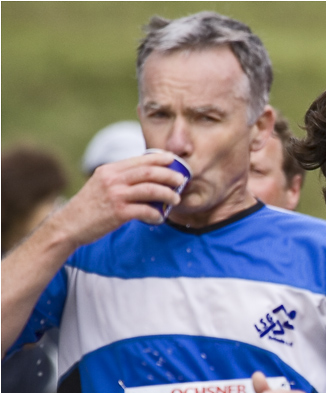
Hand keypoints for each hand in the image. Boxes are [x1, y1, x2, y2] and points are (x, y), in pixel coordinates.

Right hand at [53, 151, 184, 247]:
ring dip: (168, 194)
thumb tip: (145, 176)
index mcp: (109, 170)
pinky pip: (145, 210)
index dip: (159, 159)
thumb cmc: (89, 207)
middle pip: (149, 172)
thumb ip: (119, 178)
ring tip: (176, 199)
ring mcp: (115, 195)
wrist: (69, 225)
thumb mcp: (101, 184)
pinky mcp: (118, 212)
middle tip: (181, 181)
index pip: (140, 160)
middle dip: (169, 175)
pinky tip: (160, 218)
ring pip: (151, 189)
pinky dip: (156, 214)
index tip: (173, 161)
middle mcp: (112, 179)